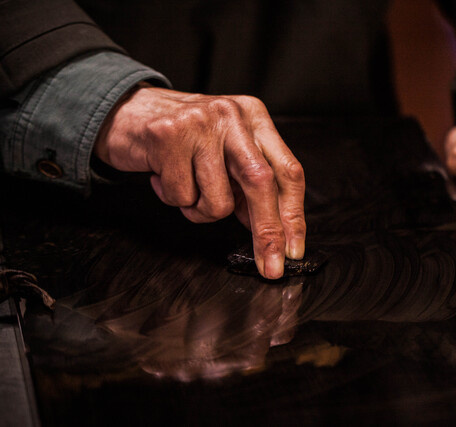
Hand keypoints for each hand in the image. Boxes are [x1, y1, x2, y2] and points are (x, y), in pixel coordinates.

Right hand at [94, 86, 305, 278]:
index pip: (287, 171)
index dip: (293, 215)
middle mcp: (232, 116)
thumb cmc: (182, 139)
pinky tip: (164, 175)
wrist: (126, 112)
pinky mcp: (168, 137)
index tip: (293, 250)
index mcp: (254, 117)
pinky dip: (174, 198)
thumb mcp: (225, 154)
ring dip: (201, 210)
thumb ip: (248, 186)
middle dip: (267, 232)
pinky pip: (182, 197)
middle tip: (269, 267)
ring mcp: (200, 124)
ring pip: (219, 201)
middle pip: (262, 184)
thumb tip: (272, 230)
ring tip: (186, 186)